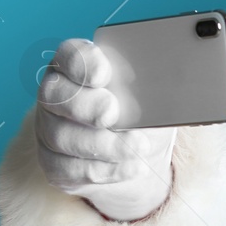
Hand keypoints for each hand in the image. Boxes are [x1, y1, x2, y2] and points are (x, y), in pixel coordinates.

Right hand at [35, 38, 176, 221]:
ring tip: (138, 147)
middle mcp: (56, 95)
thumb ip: (156, 86)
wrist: (141, 150)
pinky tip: (132, 167)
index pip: (69, 55)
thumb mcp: (155, 97)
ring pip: (61, 136)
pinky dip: (105, 170)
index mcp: (78, 66)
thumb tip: (176, 82)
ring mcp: (49, 130)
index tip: (105, 74)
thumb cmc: (145, 112)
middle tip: (114, 113)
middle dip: (86, 106)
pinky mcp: (55, 164)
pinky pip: (69, 169)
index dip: (83, 63)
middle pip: (55, 95)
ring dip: (103, 144)